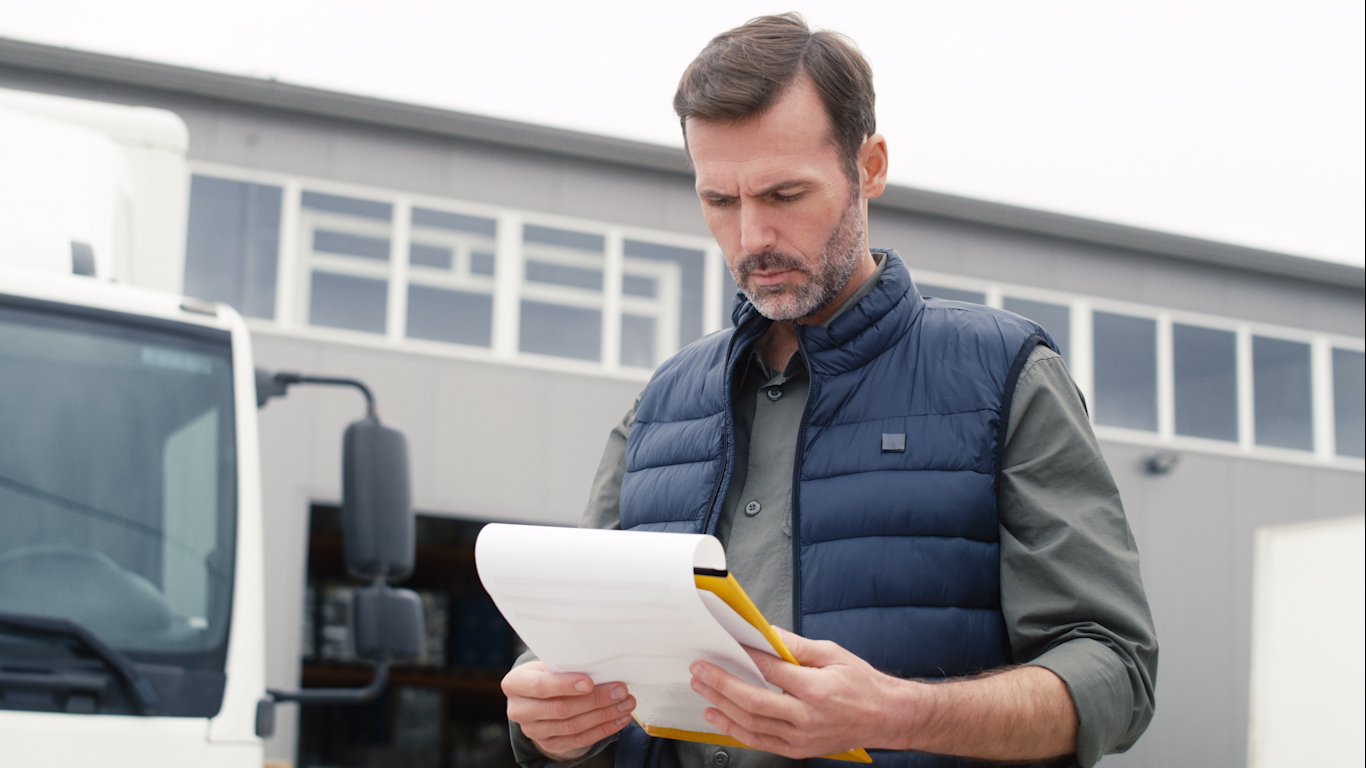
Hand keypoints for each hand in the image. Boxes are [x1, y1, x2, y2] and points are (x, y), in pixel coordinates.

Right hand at [502, 661, 636, 760]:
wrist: (535, 696)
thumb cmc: (546, 674)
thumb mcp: (548, 663)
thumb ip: (566, 666)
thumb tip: (599, 666)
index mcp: (516, 683)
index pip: (540, 686)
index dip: (565, 685)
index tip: (589, 682)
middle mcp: (520, 710)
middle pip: (561, 708)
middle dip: (595, 699)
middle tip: (619, 691)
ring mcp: (534, 730)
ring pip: (573, 726)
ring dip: (604, 715)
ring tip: (624, 703)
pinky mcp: (549, 744)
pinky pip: (579, 740)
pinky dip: (602, 729)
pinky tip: (618, 719)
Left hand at [689, 627, 896, 757]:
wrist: (884, 717)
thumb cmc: (861, 683)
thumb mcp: (833, 654)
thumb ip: (797, 646)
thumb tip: (767, 633)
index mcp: (816, 689)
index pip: (769, 670)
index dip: (743, 656)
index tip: (724, 644)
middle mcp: (806, 717)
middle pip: (752, 700)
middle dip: (720, 683)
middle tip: (700, 670)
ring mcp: (800, 737)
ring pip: (751, 724)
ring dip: (721, 706)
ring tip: (702, 690)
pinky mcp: (798, 750)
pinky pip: (759, 742)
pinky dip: (735, 730)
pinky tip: (719, 716)